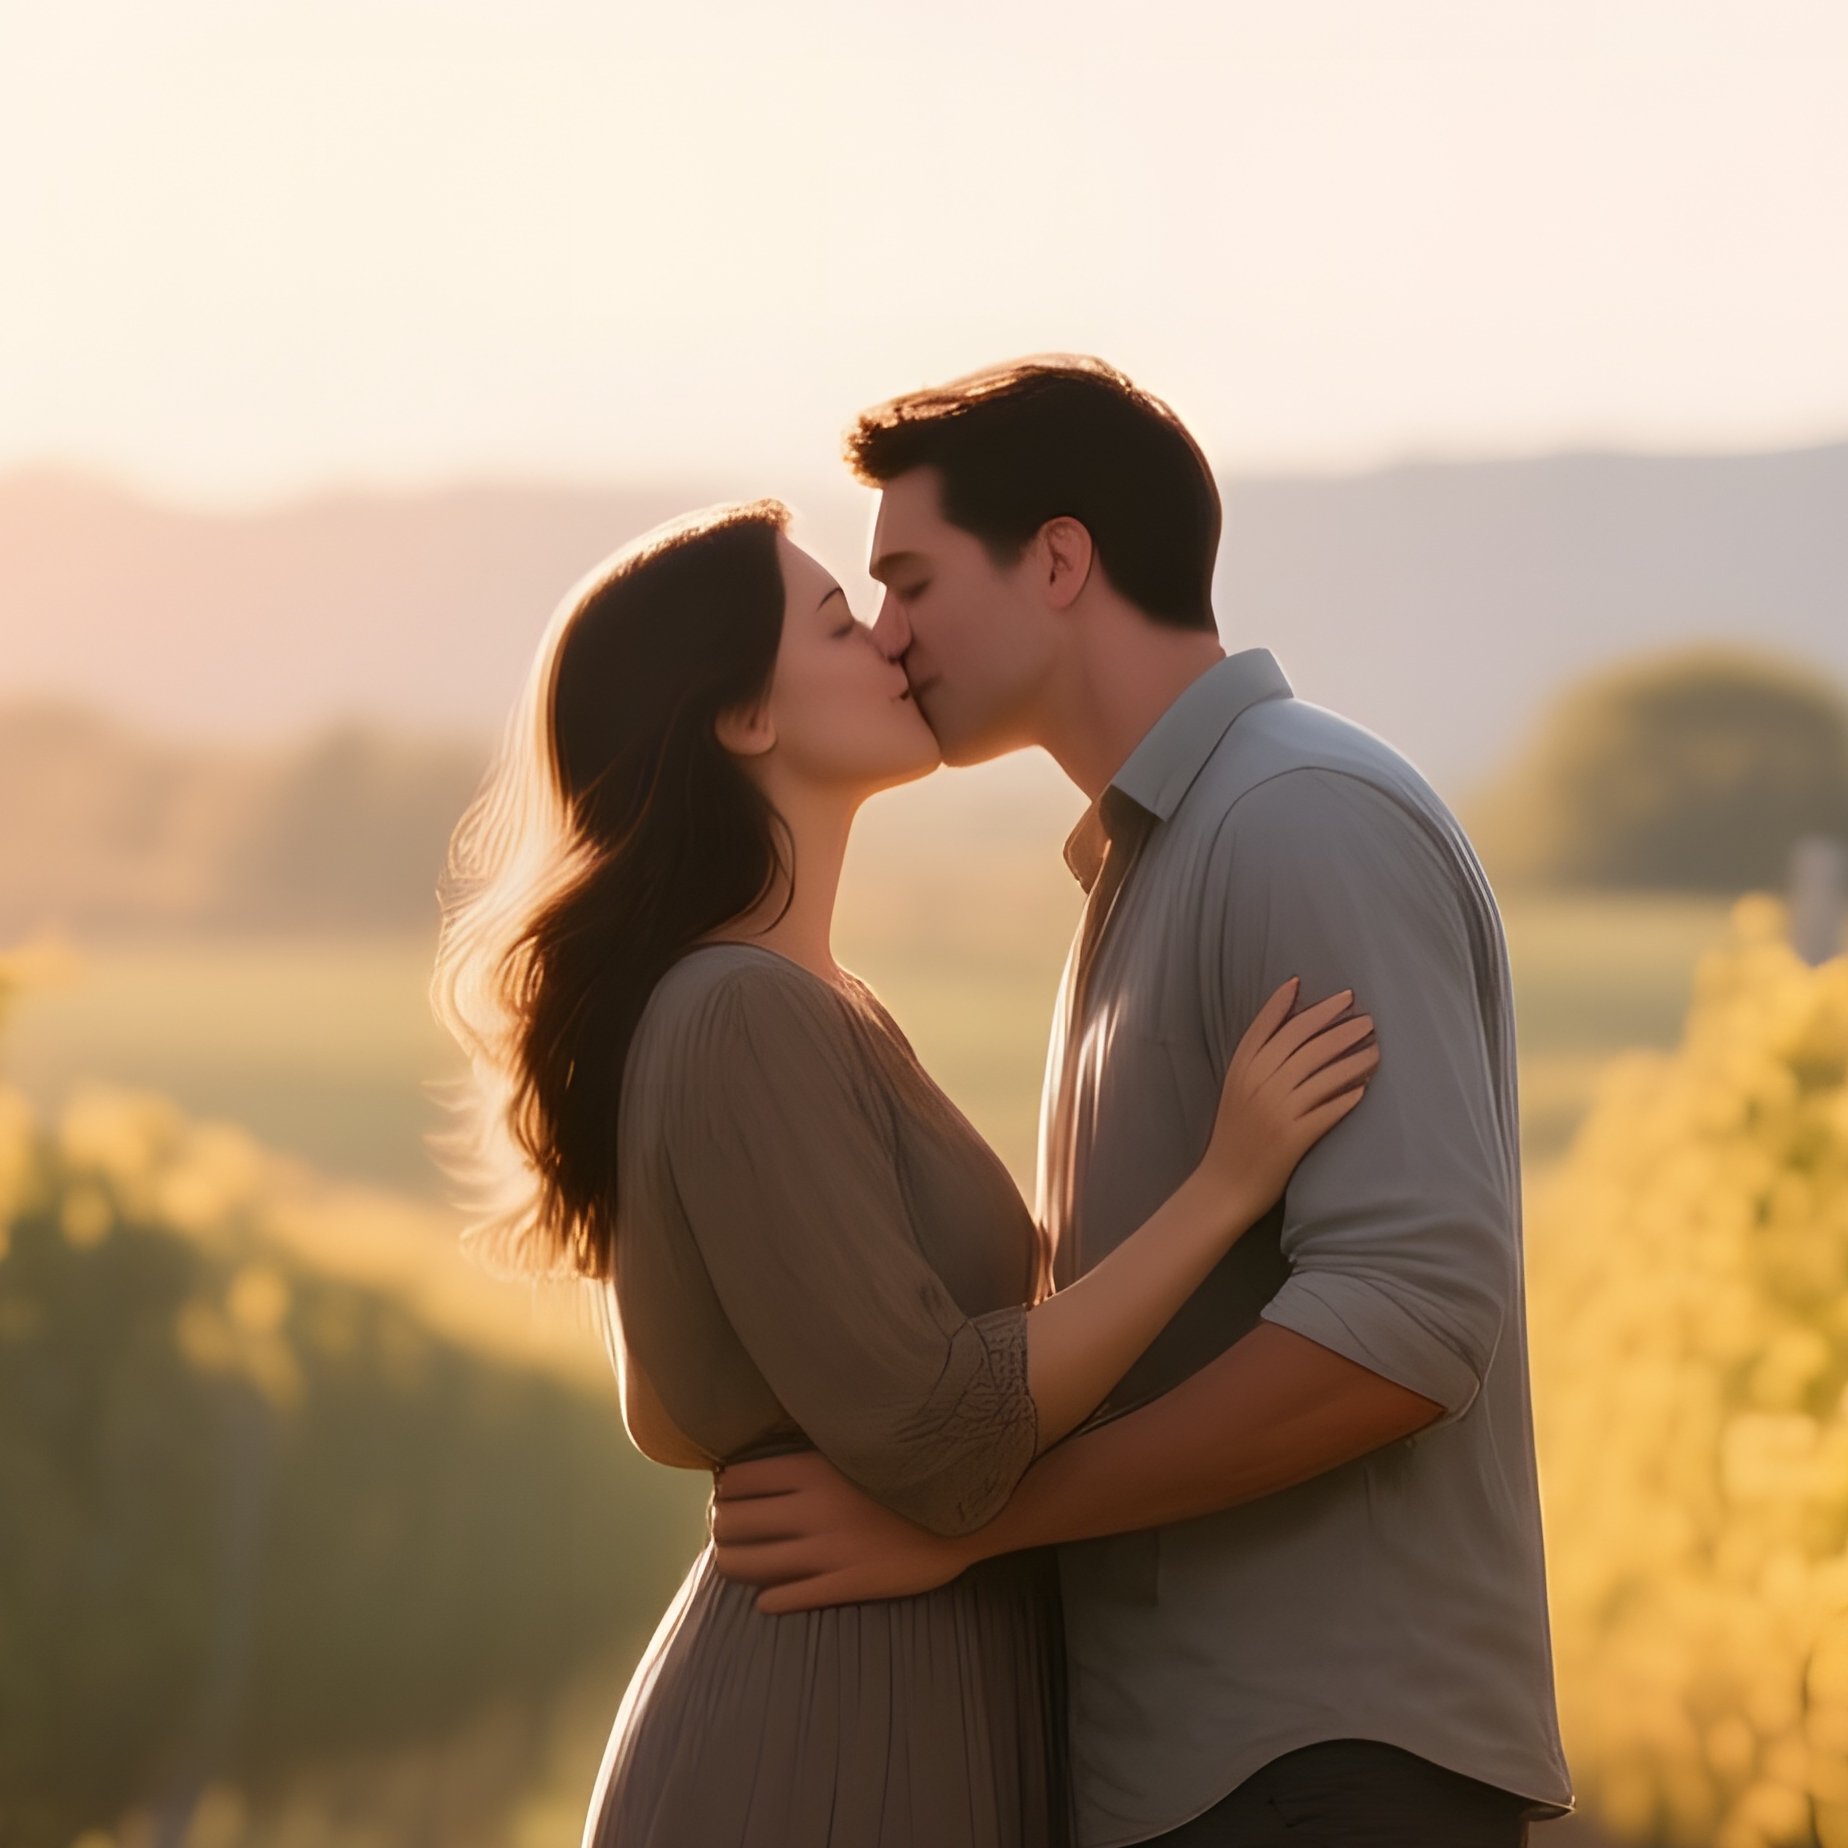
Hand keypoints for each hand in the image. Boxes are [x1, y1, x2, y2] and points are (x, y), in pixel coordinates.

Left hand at [708, 1451, 975, 1613]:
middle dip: (721, 1527)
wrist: (969, 1511)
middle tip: (731, 1529)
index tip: (734, 1494)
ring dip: (733, 1563)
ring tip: (743, 1560)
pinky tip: (772, 1594)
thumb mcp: (859, 1450)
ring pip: (745, 1564)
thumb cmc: (911, 1474)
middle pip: (730, 1523)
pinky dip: (768, 1599)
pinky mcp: (846, 1585)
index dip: (727, 1489)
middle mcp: (812, 1509)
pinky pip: (783, 1598)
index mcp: (814, 1469)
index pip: (736, 1480)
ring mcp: (827, 1551)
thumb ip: (818, 1455)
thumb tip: (771, 1460)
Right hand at [1200, 977, 1377, 1210]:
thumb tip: (1292, 1030)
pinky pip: (1328, 1110)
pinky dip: (1348, 1096)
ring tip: (1376, 1048)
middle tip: (1366, 1017)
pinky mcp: (1292, 1137)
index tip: (1330, 992)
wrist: (1223, 1186)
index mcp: (1241, 1068)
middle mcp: (1258, 1083)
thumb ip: (1258, 1061)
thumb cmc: (1233, 1137)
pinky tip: (1366, 1088)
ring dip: (1354, 1058)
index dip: (1299, 1004)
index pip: (1271, 1025)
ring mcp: (1275, 1110)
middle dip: (1339, 1025)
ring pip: (1323, 1073)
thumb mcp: (1236, 1090)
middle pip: (1304, 1043)